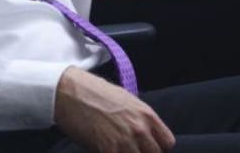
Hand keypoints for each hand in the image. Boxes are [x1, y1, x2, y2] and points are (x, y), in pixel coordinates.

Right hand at [54, 67, 174, 152]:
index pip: (167, 142)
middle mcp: (140, 129)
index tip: (147, 148)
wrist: (72, 92)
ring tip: (118, 149)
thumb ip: (139, 118)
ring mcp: (125, 141)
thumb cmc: (97, 93)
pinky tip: (105, 150)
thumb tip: (145, 133)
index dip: (158, 147)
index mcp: (147, 114)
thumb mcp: (127, 100)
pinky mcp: (108, 150)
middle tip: (130, 149)